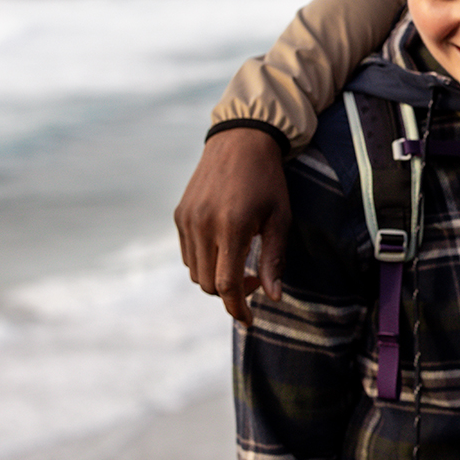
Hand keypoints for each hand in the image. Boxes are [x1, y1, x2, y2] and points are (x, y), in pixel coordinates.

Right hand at [174, 127, 289, 324]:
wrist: (241, 139)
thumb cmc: (267, 180)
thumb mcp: (280, 218)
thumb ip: (274, 259)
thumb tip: (274, 297)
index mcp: (231, 227)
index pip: (226, 285)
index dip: (237, 308)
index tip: (249, 320)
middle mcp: (203, 225)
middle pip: (208, 284)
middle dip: (230, 294)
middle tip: (255, 279)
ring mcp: (187, 220)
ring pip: (195, 272)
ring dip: (216, 278)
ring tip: (239, 263)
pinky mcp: (180, 215)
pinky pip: (188, 254)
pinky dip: (204, 262)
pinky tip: (224, 247)